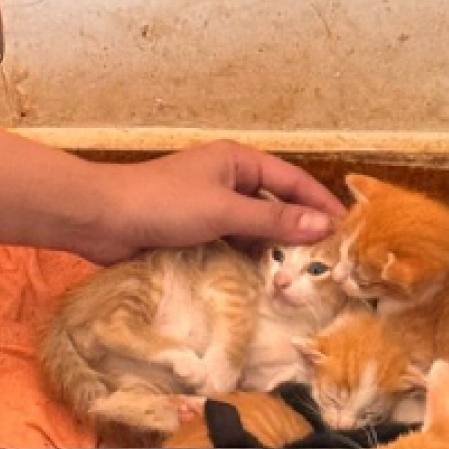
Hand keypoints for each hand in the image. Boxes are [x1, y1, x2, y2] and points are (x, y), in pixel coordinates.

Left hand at [84, 141, 344, 262]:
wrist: (100, 219)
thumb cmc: (161, 203)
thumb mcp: (223, 210)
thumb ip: (272, 219)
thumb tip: (321, 225)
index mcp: (237, 162)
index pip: (292, 181)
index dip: (320, 204)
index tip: (347, 231)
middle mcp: (226, 181)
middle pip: (274, 207)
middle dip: (297, 233)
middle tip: (328, 264)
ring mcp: (208, 209)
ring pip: (251, 232)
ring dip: (270, 253)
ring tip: (300, 281)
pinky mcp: (192, 235)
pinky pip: (228, 249)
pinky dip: (244, 264)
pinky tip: (260, 287)